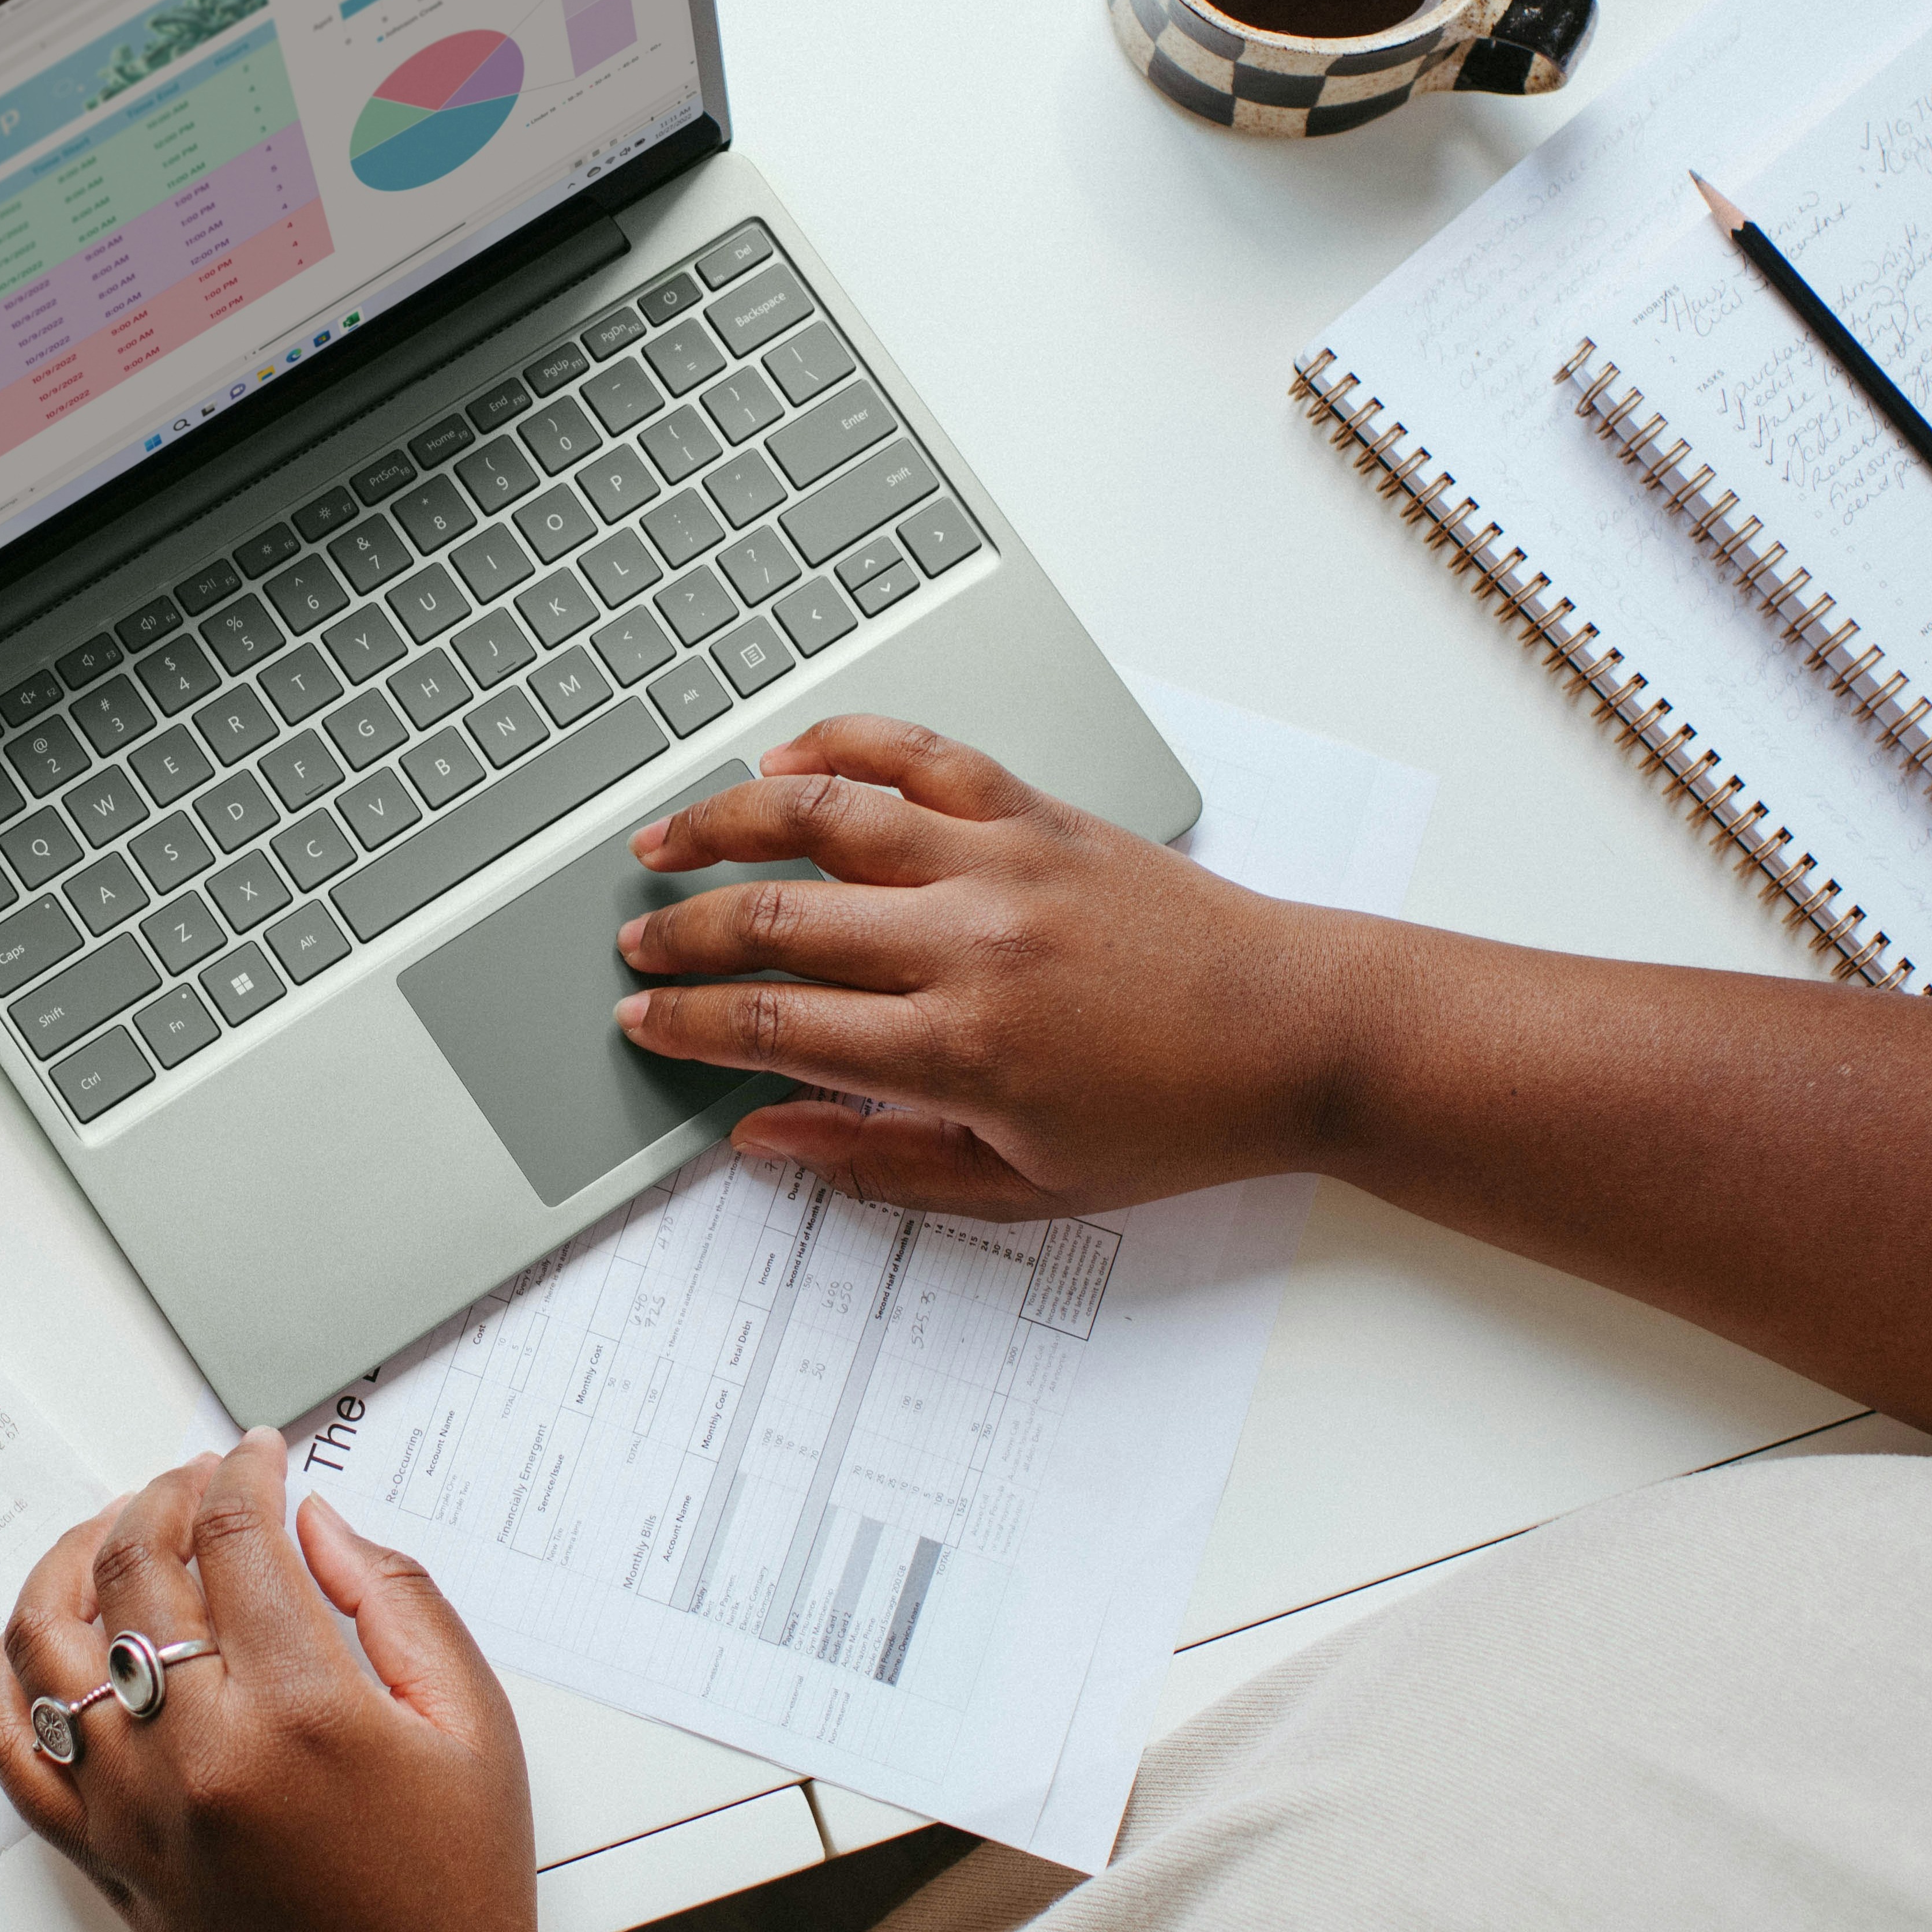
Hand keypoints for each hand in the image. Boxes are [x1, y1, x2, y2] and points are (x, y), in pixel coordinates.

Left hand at [0, 1432, 595, 1931]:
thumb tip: (315, 1524)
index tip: (258, 1455)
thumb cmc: (455, 1898)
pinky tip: (40, 1638)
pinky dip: (6, 1679)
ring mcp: (131, 1808)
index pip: (233, 1538)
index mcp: (301, 1713)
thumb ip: (397, 1601)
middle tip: (199, 1481)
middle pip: (135, 1571)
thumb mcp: (474, 1727)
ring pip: (47, 1643)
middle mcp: (196, 1755)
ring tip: (114, 1533)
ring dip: (72, 1562)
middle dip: (164, 1497)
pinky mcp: (101, 1856)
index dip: (242, 1474)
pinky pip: (11, 1751)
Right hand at [614, 713, 1343, 1217]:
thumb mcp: (1022, 1187)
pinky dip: (842, 744)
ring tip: (664, 839)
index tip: (643, 1022)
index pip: (774, 1025)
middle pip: (776, 919)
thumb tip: (762, 1137)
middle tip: (634, 947)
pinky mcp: (1039, 812)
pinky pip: (919, 754)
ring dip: (726, 822)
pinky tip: (786, 760)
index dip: (688, 1024)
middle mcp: (969, 943)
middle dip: (682, 934)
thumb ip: (878, 1163)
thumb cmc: (1175, 1120)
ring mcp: (1002, 862)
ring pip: (824, 816)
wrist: (1297, 1035)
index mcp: (959, 1050)